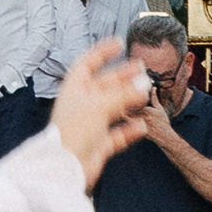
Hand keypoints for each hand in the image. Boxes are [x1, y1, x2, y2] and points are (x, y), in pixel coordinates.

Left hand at [51, 35, 155, 180]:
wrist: (65, 169)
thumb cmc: (74, 133)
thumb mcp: (99, 106)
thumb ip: (124, 95)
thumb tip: (144, 84)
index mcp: (74, 90)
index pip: (87, 63)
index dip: (102, 52)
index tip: (119, 43)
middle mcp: (82, 105)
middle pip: (105, 85)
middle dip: (123, 76)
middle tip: (141, 68)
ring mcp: (90, 125)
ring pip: (114, 107)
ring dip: (129, 100)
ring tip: (146, 93)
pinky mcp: (98, 144)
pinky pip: (117, 133)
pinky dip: (129, 129)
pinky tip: (142, 126)